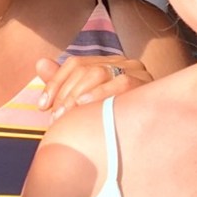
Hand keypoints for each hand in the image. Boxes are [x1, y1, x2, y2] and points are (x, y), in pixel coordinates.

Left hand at [36, 55, 150, 118]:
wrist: (155, 134)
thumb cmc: (115, 119)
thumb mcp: (85, 102)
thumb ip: (63, 84)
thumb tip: (40, 63)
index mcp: (108, 64)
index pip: (75, 64)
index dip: (55, 83)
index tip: (42, 106)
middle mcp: (123, 62)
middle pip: (85, 68)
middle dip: (65, 93)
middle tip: (55, 118)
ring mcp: (138, 71)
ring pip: (99, 72)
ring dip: (78, 94)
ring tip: (66, 115)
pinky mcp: (148, 84)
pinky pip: (122, 83)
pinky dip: (101, 93)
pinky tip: (87, 106)